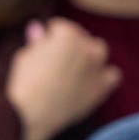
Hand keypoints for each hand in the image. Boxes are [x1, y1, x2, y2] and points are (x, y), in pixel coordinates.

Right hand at [6, 19, 120, 139]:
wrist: (34, 113)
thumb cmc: (25, 83)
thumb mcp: (26, 56)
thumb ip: (38, 41)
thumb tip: (38, 28)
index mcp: (67, 35)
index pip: (61, 26)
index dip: (51, 35)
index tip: (44, 45)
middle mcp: (87, 47)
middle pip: (82, 37)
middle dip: (72, 43)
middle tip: (58, 57)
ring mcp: (98, 66)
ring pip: (99, 50)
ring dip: (89, 54)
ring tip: (74, 67)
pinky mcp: (103, 86)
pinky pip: (113, 74)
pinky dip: (104, 75)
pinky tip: (91, 80)